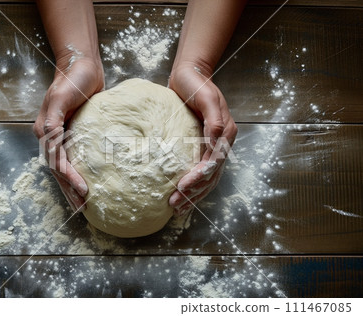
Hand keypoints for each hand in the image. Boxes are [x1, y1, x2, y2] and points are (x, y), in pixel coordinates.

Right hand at [33, 57, 103, 211]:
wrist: (81, 66)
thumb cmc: (73, 79)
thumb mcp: (61, 96)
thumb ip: (54, 118)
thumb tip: (50, 138)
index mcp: (46, 130)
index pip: (56, 162)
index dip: (69, 178)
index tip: (84, 190)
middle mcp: (50, 136)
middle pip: (58, 169)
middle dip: (70, 189)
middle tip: (83, 207)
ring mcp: (60, 136)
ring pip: (64, 167)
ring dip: (72, 185)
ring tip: (83, 201)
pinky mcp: (73, 133)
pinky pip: (74, 157)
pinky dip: (78, 172)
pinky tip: (86, 181)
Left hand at [168, 63, 237, 215]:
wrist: (190, 75)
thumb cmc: (196, 84)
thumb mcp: (206, 97)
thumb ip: (214, 118)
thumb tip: (216, 138)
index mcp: (226, 133)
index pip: (213, 162)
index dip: (198, 176)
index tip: (181, 186)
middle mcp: (222, 143)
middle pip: (210, 175)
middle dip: (193, 192)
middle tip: (175, 205)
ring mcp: (213, 146)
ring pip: (207, 178)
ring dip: (193, 195)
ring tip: (178, 208)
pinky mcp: (201, 146)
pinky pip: (199, 170)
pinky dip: (192, 185)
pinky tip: (182, 195)